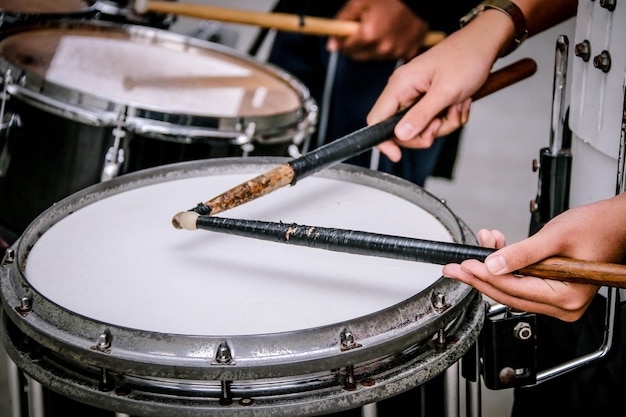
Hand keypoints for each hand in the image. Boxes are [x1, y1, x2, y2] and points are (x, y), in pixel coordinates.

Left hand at [326, 0, 428, 60]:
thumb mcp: (360, 1)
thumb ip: (342, 21)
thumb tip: (331, 45)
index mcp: (368, 35)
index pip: (345, 48)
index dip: (342, 39)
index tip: (343, 33)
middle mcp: (382, 48)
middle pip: (358, 56)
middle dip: (356, 44)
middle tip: (362, 28)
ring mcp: (396, 52)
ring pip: (374, 57)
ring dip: (372, 47)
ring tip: (380, 28)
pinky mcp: (408, 52)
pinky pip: (392, 55)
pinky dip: (389, 48)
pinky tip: (392, 34)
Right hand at [366, 9, 515, 160]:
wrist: (484, 45)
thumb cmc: (466, 59)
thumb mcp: (445, 91)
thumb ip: (421, 115)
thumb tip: (400, 136)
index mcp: (400, 85)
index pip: (376, 120)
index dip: (383, 141)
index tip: (397, 156)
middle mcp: (403, 91)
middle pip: (401, 129)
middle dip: (425, 132)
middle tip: (441, 123)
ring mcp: (416, 95)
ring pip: (421, 127)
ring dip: (443, 124)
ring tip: (457, 106)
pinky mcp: (428, 99)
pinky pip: (433, 121)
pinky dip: (449, 117)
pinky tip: (459, 103)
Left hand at [443, 193, 625, 320]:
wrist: (614, 222)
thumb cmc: (597, 227)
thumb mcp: (554, 237)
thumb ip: (522, 253)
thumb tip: (493, 264)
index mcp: (566, 297)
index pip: (514, 289)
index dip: (485, 276)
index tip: (465, 265)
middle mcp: (562, 305)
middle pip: (508, 294)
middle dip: (479, 277)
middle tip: (455, 267)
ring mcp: (557, 300)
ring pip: (512, 288)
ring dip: (492, 267)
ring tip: (480, 244)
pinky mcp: (551, 290)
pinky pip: (521, 282)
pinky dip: (506, 266)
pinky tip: (495, 247)